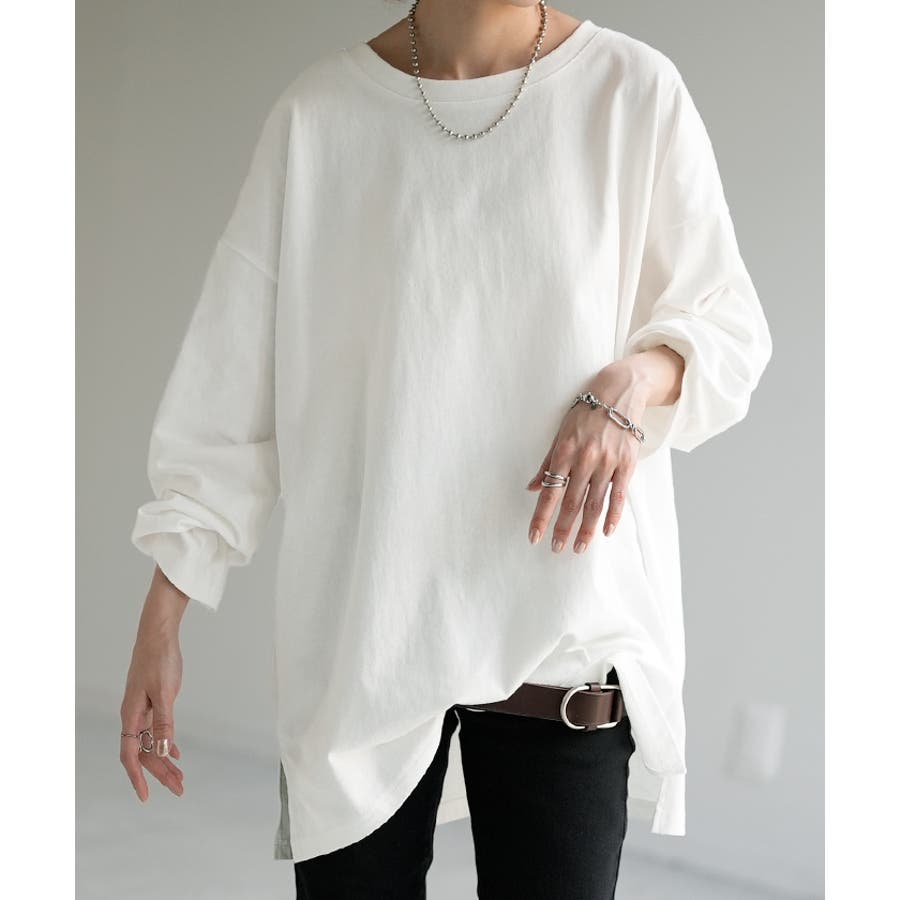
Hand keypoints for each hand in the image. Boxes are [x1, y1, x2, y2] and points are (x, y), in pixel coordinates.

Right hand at [119, 568, 187, 801]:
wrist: (158, 634)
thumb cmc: (159, 659)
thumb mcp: (165, 692)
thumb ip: (165, 723)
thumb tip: (164, 752)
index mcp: (131, 715)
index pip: (131, 755)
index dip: (137, 777)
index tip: (145, 796)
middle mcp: (134, 715)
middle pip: (144, 753)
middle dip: (159, 773)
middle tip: (178, 789)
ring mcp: (142, 708)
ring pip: (151, 742)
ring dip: (165, 760)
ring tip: (180, 778)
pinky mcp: (152, 701)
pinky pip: (156, 729)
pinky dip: (166, 742)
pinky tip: (176, 753)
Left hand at [525, 360, 649, 553]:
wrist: (619, 392)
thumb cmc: (585, 414)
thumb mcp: (560, 433)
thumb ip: (547, 463)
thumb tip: (531, 488)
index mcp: (564, 452)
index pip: (549, 492)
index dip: (541, 517)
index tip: (534, 536)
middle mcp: (584, 459)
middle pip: (571, 502)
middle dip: (562, 529)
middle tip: (556, 549)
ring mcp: (607, 463)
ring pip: (595, 503)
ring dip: (586, 529)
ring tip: (579, 548)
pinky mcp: (627, 463)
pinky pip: (619, 495)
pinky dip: (613, 515)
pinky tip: (606, 532)